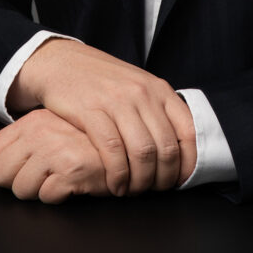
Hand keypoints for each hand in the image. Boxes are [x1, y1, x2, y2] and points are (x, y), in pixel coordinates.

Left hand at [0, 109, 108, 202]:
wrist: (125, 140)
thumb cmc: (87, 140)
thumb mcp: (52, 127)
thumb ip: (26, 138)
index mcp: (32, 120)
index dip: (5, 170)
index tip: (24, 169)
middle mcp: (40, 130)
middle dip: (19, 184)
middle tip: (43, 177)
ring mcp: (55, 147)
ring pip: (20, 189)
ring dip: (40, 192)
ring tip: (60, 179)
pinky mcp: (72, 167)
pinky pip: (46, 196)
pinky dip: (59, 197)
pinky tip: (73, 184)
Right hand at [7, 39, 196, 194]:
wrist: (63, 62)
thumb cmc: (103, 80)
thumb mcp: (138, 86)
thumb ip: (158, 112)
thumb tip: (177, 150)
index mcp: (159, 89)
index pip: (188, 131)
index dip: (188, 163)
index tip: (180, 180)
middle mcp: (142, 93)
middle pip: (166, 148)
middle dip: (162, 179)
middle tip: (152, 190)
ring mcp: (117, 101)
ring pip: (142, 153)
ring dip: (140, 181)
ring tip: (132, 190)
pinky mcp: (91, 110)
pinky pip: (112, 151)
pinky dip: (117, 175)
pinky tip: (114, 183)